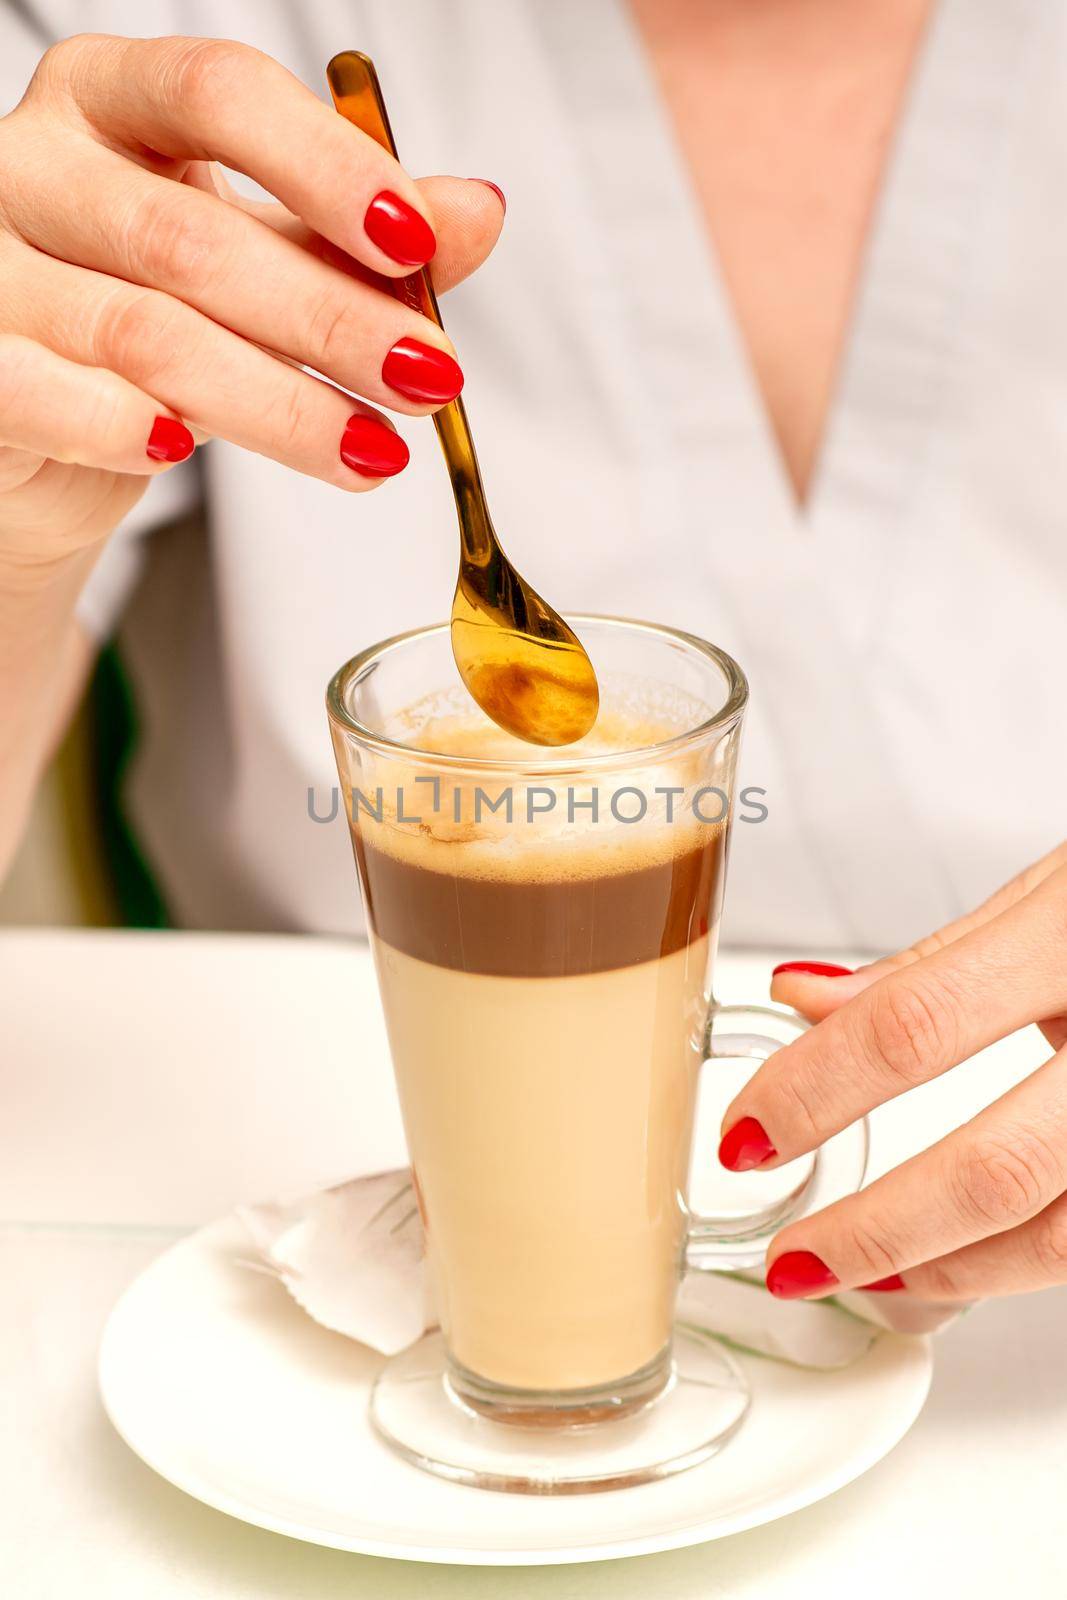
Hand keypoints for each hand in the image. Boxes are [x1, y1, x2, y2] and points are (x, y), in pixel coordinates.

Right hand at [0, 34, 502, 560]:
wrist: (41, 427)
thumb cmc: (155, 318)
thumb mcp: (265, 261)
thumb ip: (354, 237)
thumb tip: (475, 214)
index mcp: (113, 100)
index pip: (218, 91)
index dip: (324, 163)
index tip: (417, 243)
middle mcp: (36, 162)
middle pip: (192, 233)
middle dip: (331, 316)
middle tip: (428, 379)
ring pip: (141, 331)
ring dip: (276, 401)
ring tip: (372, 452)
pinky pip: (37, 390)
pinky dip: (117, 423)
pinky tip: (179, 449)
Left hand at [718, 843, 1066, 1301]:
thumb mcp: (1050, 897)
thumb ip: (929, 967)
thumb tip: (802, 1002)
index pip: (916, 1027)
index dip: (815, 1090)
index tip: (746, 1135)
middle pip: (995, 1167)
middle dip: (876, 1230)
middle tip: (792, 1253)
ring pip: (1061, 1235)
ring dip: (945, 1272)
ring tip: (862, 1271)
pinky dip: (1018, 1263)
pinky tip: (956, 1261)